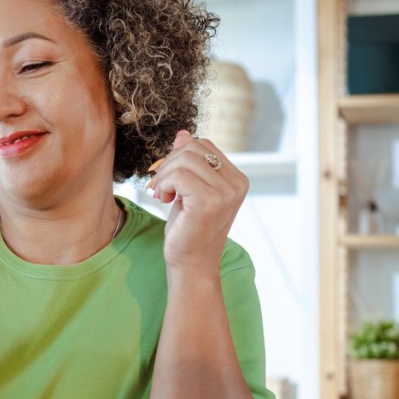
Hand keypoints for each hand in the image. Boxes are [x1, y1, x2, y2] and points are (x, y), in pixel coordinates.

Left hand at [147, 130, 247, 271]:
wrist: (191, 265)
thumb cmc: (189, 230)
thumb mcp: (189, 190)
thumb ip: (189, 163)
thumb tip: (183, 133)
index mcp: (237, 180)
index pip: (204, 145)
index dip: (179, 156)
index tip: (169, 179)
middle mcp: (236, 184)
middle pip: (193, 148)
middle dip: (169, 164)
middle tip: (161, 186)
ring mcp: (225, 193)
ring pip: (184, 160)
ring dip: (164, 175)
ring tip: (161, 194)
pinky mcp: (208, 202)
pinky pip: (178, 175)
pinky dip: (164, 184)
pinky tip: (164, 199)